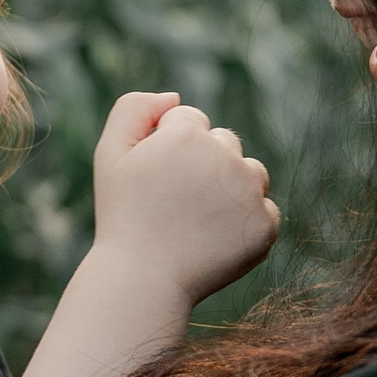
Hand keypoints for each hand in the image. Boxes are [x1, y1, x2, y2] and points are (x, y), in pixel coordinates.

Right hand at [89, 91, 279, 305]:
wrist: (144, 278)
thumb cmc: (124, 215)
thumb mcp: (110, 154)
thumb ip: (133, 109)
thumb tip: (174, 97)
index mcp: (188, 134)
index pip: (190, 120)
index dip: (168, 147)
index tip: (156, 178)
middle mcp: (225, 156)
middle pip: (225, 142)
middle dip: (205, 163)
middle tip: (176, 201)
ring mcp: (250, 191)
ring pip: (251, 172)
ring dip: (232, 187)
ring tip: (198, 219)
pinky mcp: (265, 225)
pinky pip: (263, 210)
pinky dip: (245, 222)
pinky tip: (214, 238)